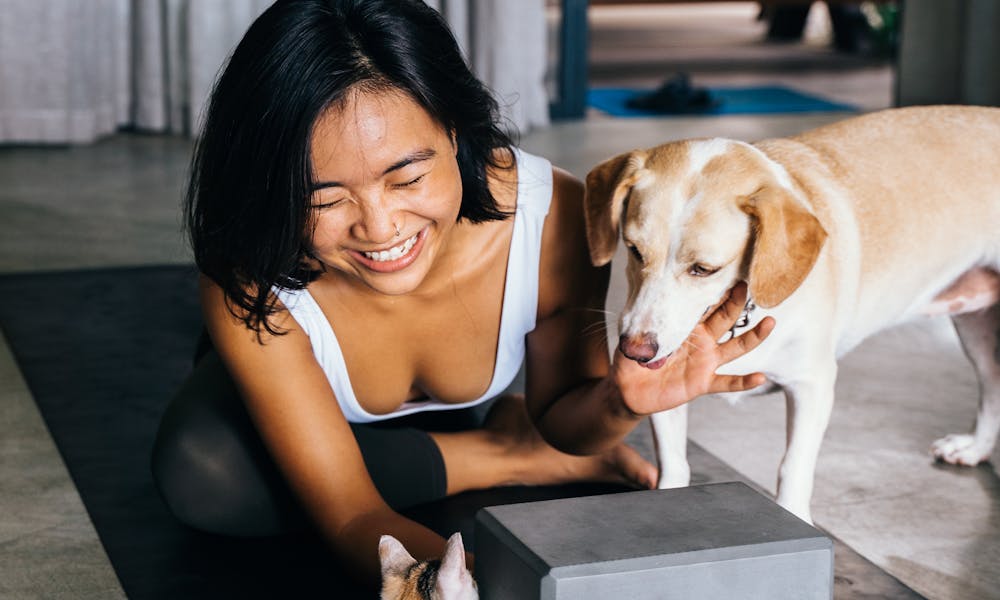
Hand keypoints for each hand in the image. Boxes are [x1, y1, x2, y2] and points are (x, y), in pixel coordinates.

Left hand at [612, 282, 773, 415]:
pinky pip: (727, 382)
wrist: (628, 390)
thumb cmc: (632, 359)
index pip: (705, 305)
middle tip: (747, 286)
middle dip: (736, 303)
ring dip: (754, 336)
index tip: (728, 273)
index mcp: (685, 326)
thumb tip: (639, 316)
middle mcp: (701, 341)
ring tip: (770, 322)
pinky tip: (760, 377)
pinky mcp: (702, 383)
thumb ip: (640, 327)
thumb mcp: (633, 338)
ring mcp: (705, 362)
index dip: (716, 291)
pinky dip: (744, 382)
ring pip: (735, 347)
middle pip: (725, 319)